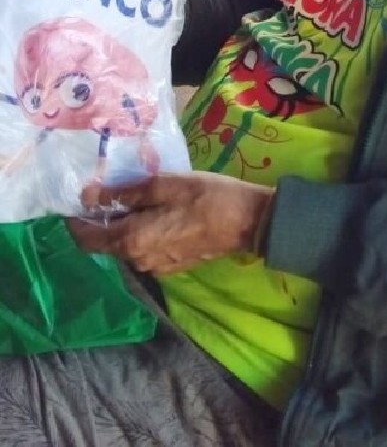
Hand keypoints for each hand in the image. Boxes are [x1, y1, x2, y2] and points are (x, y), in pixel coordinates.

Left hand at [67, 173, 274, 274]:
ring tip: (134, 195)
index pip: (87, 239)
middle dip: (101, 218)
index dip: (76, 220)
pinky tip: (154, 210)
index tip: (78, 198)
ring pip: (125, 245)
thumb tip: (89, 196)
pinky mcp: (171, 265)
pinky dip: (140, 231)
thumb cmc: (205, 197)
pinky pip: (143, 248)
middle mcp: (138, 260)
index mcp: (132, 240)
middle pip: (105, 242)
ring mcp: (156, 266)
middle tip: (110, 188)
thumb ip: (124, 193)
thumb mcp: (163, 186)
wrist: (245, 222)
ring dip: (122, 223)